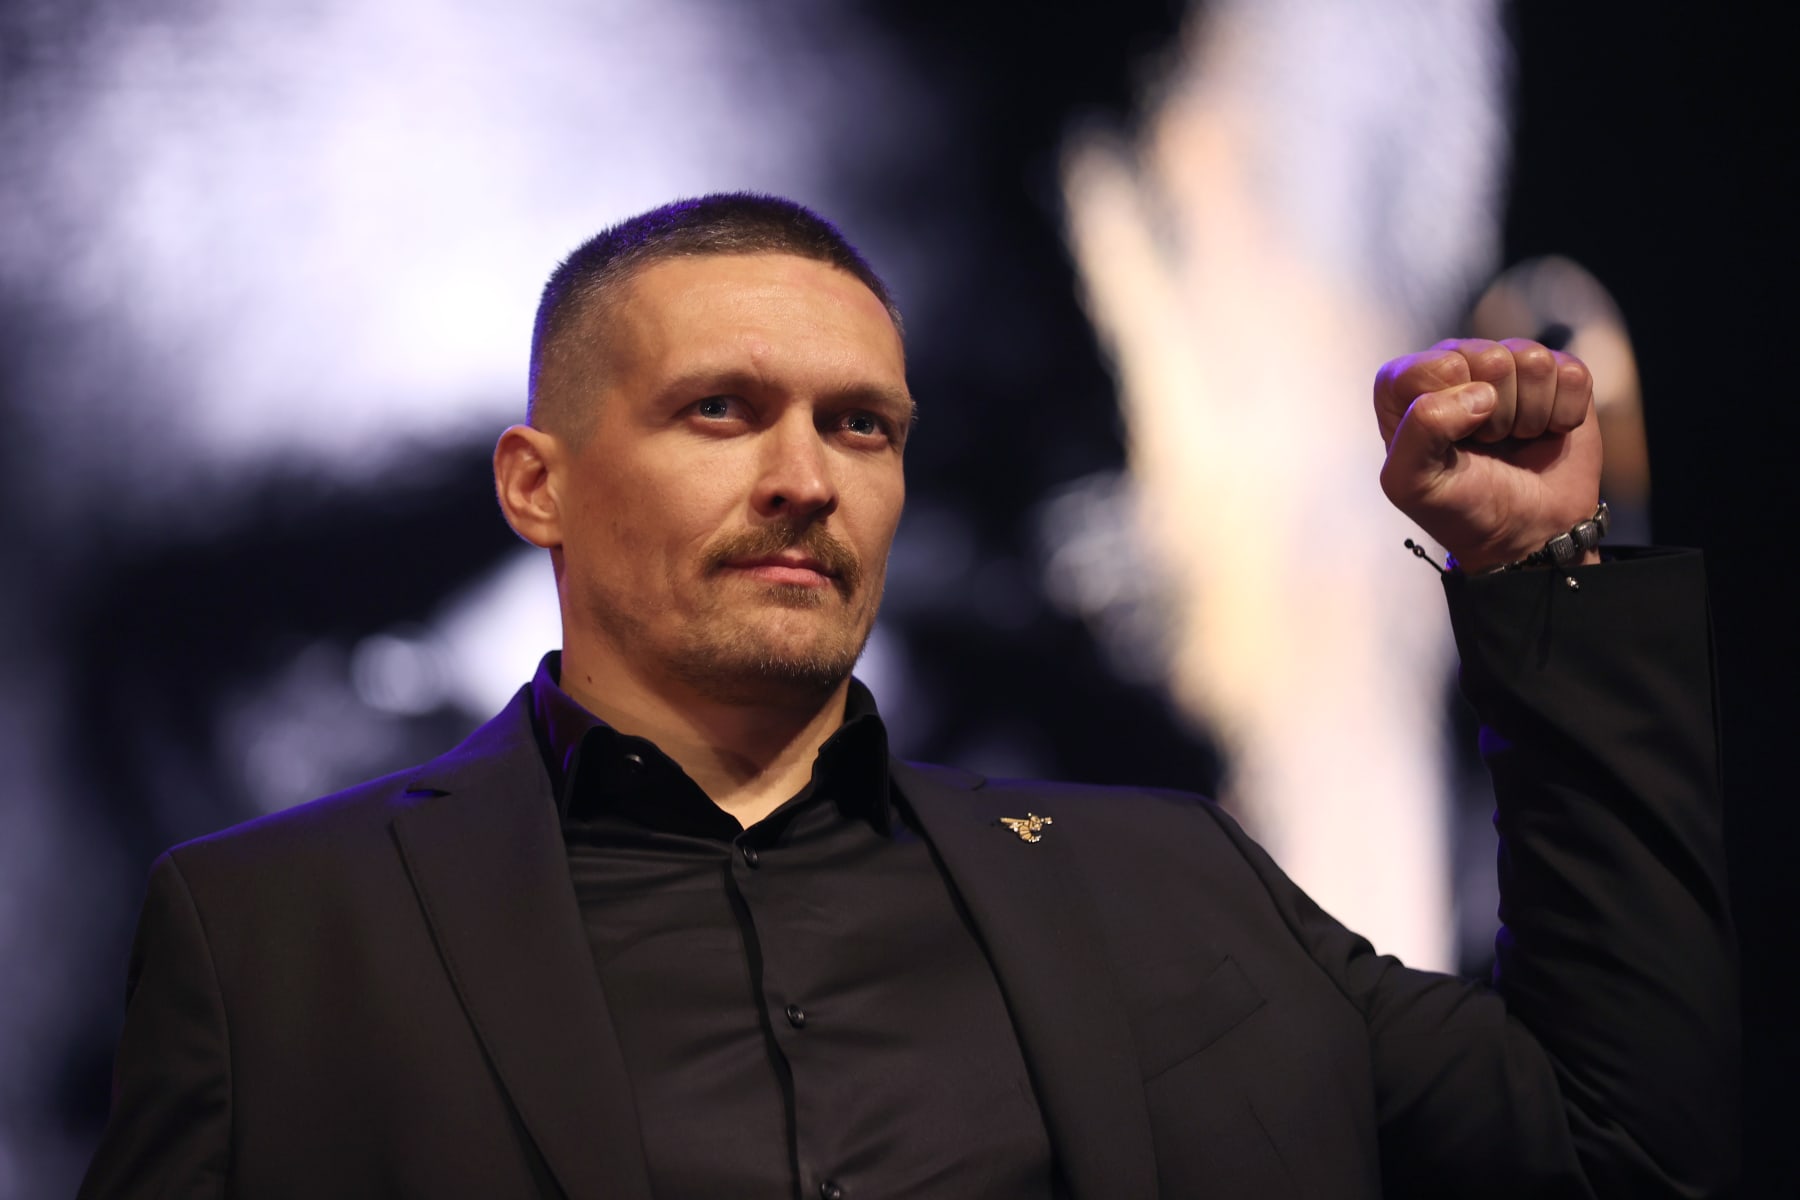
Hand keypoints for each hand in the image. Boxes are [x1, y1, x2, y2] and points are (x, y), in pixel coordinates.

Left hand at [1375, 338, 1602, 572]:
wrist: (1524, 534)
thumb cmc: (1460, 506)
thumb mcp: (1410, 483)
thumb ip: (1418, 430)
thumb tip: (1479, 394)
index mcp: (1408, 385)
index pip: (1434, 366)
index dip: (1450, 407)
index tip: (1452, 443)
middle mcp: (1458, 365)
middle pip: (1489, 357)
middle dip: (1495, 414)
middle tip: (1487, 444)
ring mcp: (1512, 367)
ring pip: (1534, 360)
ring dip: (1529, 415)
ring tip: (1514, 438)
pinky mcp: (1560, 376)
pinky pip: (1572, 374)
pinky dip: (1565, 414)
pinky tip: (1546, 432)